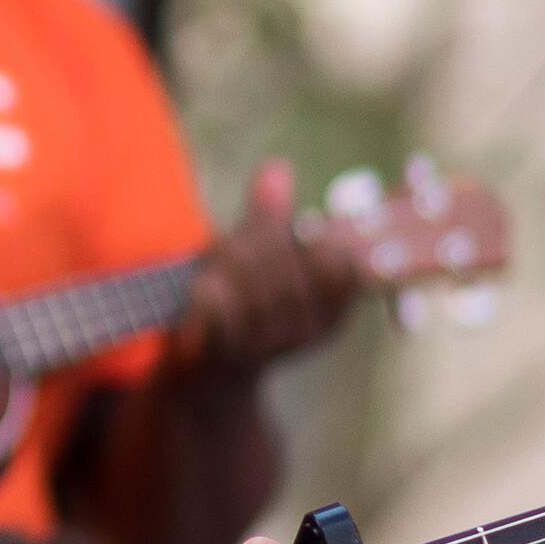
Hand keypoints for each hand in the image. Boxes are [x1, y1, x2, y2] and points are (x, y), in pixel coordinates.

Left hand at [177, 161, 362, 372]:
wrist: (202, 376)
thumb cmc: (240, 310)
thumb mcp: (259, 263)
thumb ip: (270, 219)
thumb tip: (276, 167)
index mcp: (328, 313)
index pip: (342, 267)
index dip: (318, 242)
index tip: (302, 228)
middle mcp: (301, 332)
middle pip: (292, 269)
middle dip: (262, 244)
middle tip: (235, 242)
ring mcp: (263, 347)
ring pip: (256, 287)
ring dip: (229, 264)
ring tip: (212, 262)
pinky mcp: (221, 356)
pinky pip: (221, 317)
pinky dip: (210, 296)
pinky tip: (202, 285)